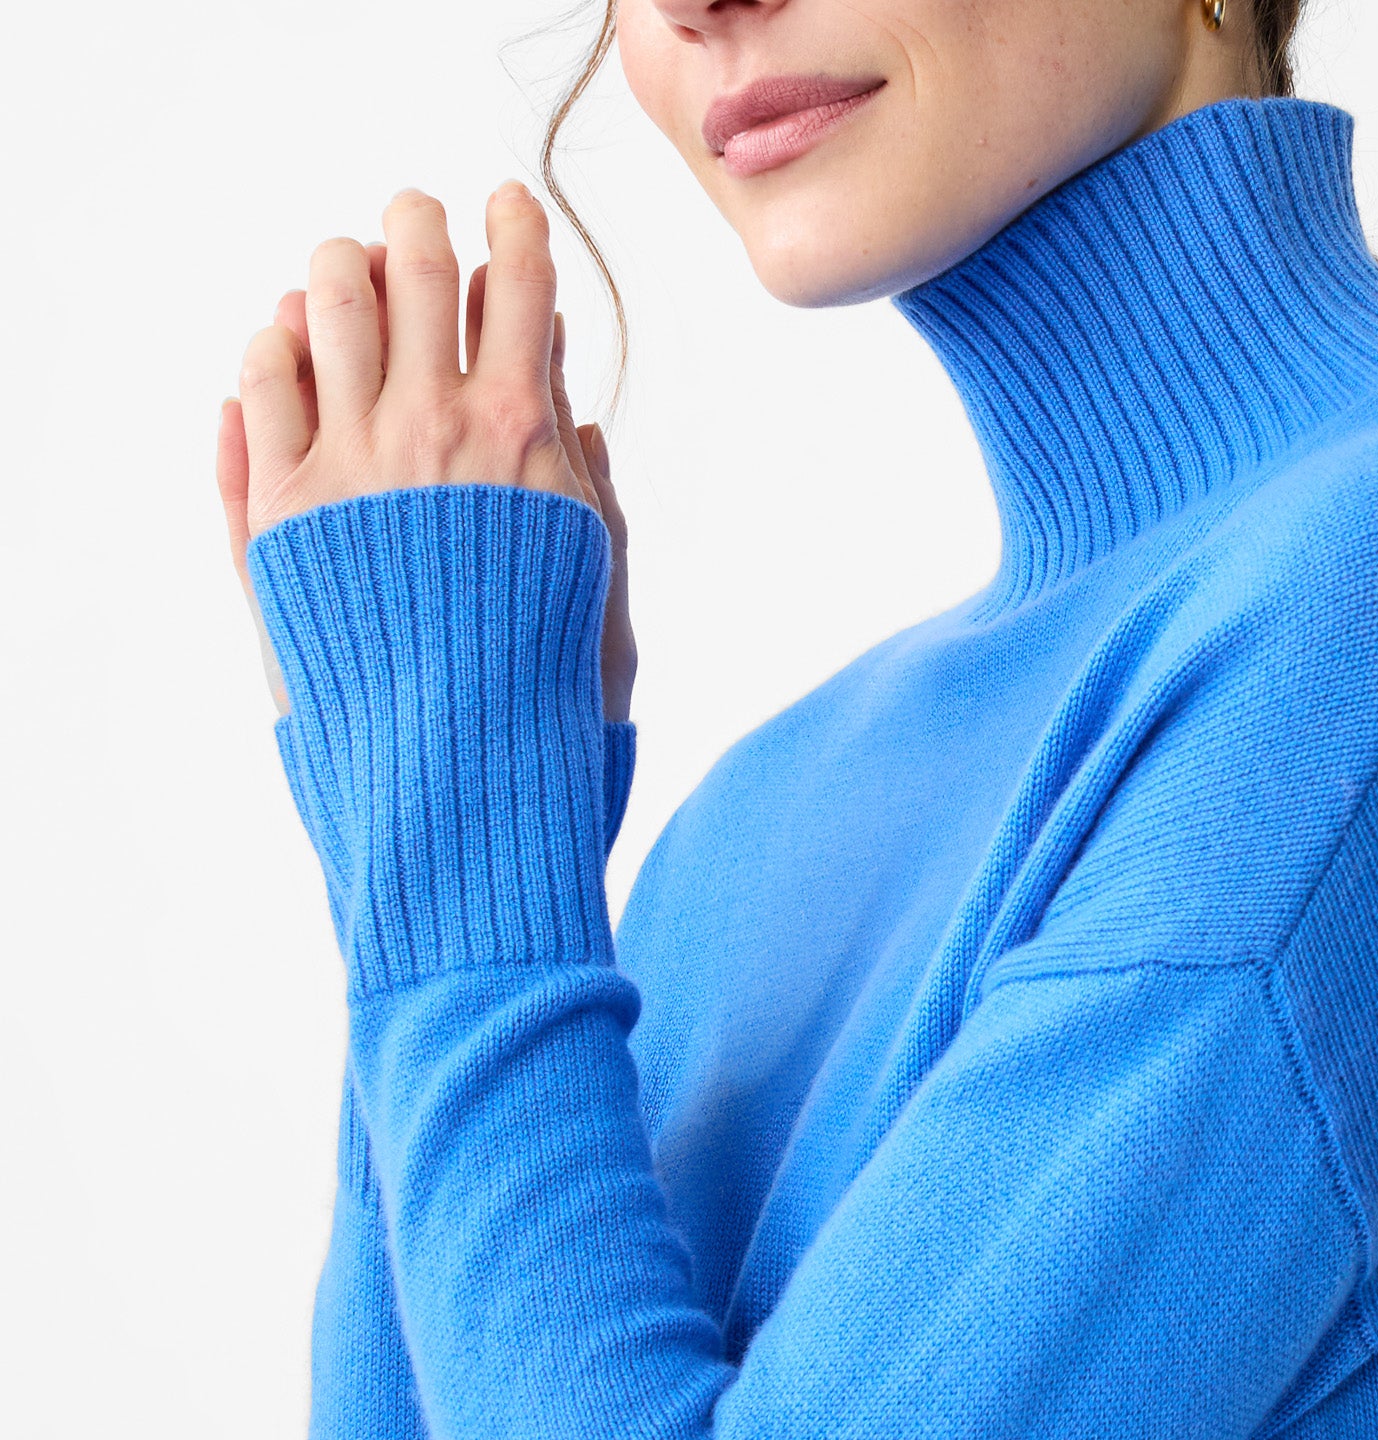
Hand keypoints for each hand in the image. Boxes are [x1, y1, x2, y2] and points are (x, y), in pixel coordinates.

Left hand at [215, 184, 635, 721]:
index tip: (508, 209)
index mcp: (521, 434)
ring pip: (328, 298)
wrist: (460, 774)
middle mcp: (430, 428)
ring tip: (350, 271)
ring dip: (342, 265)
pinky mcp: (282, 507)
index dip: (515, 226)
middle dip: (419, 222)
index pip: (519, 281)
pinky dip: (277, 344)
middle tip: (419, 221)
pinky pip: (262, 383)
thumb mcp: (598, 576)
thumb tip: (566, 394)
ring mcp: (347, 461)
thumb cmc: (547, 693)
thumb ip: (582, 473)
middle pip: (414, 260)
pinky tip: (290, 345)